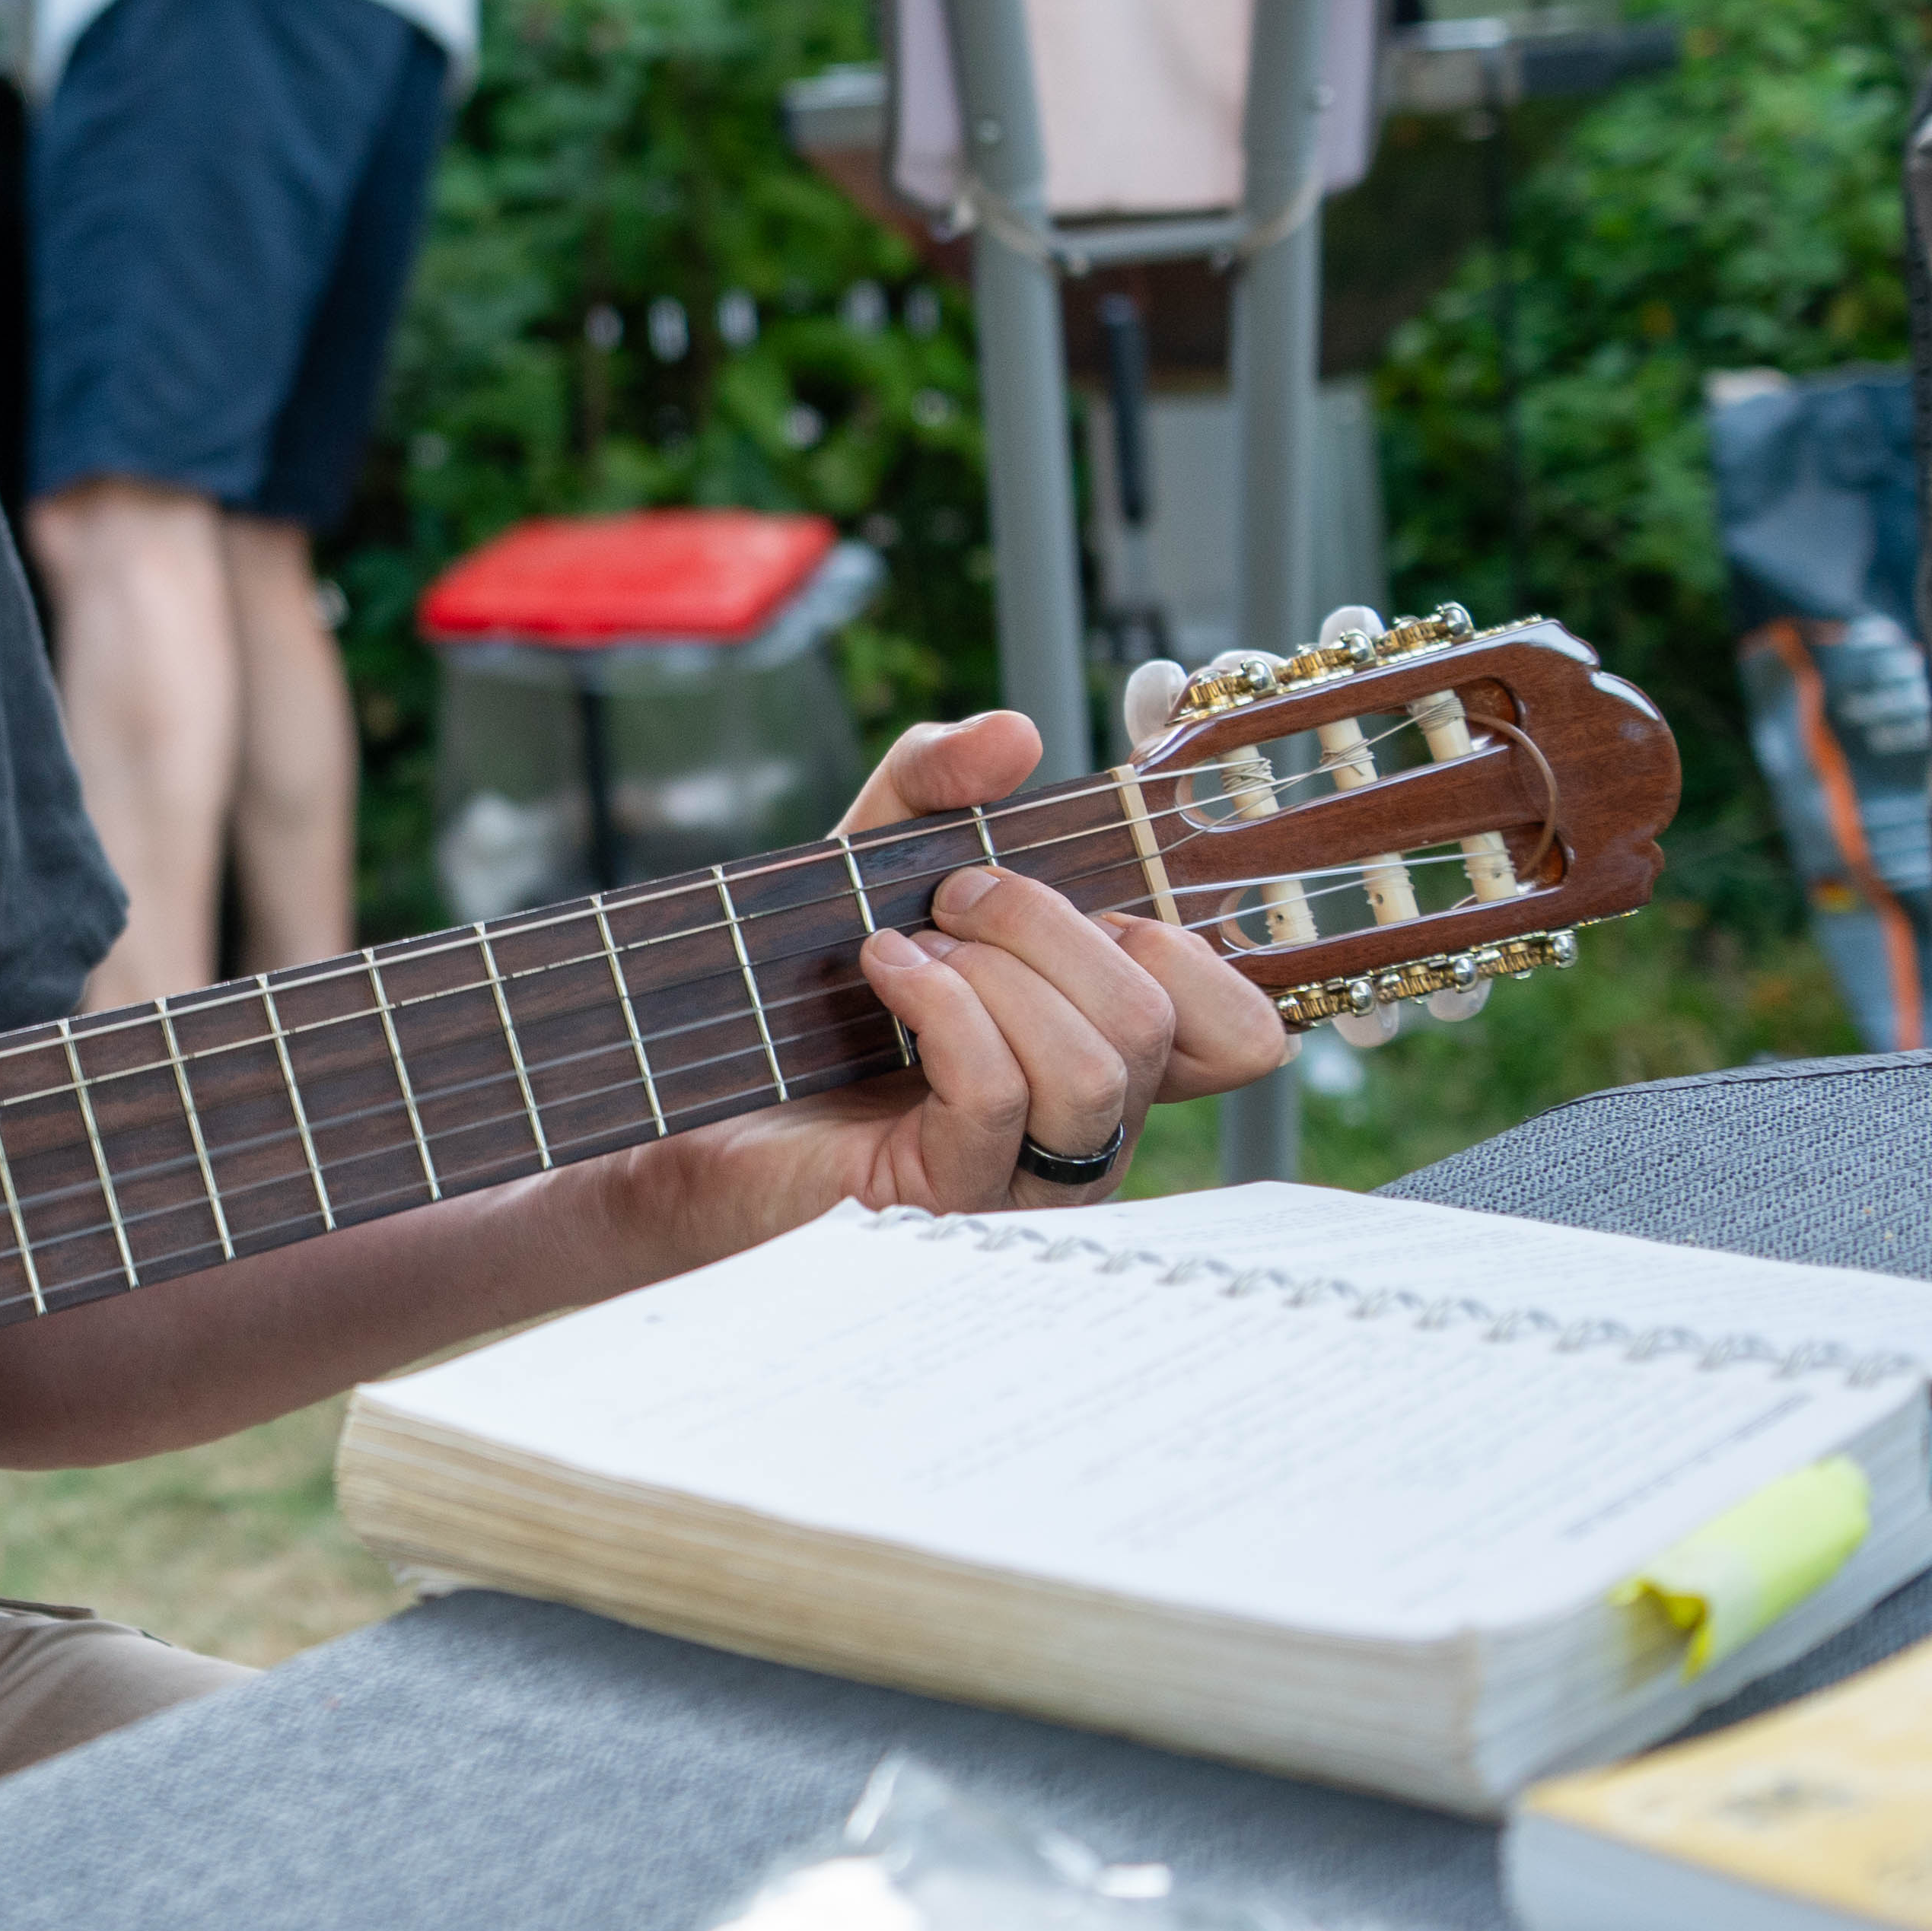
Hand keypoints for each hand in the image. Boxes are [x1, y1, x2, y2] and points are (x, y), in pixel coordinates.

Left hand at [603, 711, 1289, 1267]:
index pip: (1242, 1033)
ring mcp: (1028, 1172)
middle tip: (954, 896)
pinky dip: (941, 1006)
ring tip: (907, 944)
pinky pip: (1000, 1091)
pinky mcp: (953, 1194)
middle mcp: (1088, 1122)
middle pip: (1159, 1019)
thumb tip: (1017, 736)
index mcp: (1102, 1049)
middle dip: (1049, 924)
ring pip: (1096, 1066)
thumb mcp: (873, 851)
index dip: (1196, 948)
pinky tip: (885, 975)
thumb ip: (941, 778)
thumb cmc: (801, 987)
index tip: (1089, 883)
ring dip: (995, 972)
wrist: (689, 1089)